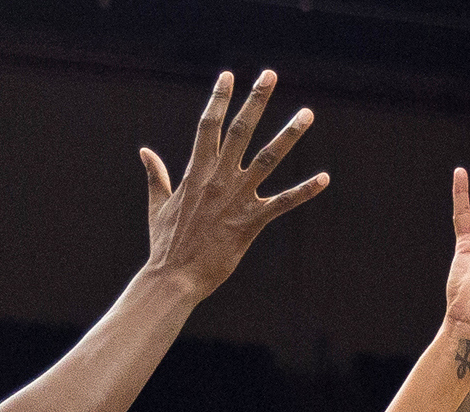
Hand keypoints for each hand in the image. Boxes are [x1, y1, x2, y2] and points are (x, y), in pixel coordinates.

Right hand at [141, 70, 329, 298]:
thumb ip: (157, 176)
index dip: (219, 99)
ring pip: (268, 158)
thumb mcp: (158, 206)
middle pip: (240, 130)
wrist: (174, 277)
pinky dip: (304, 191)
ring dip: (289, 135)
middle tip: (270, 75)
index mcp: (196, 173)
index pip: (208, 126)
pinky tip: (324, 178)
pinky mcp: (251, 222)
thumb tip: (145, 152)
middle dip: (256, 100)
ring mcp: (236, 199)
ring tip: (308, 113)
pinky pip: (283, 203)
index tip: (228, 76)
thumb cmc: (165, 244)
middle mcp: (218, 179)